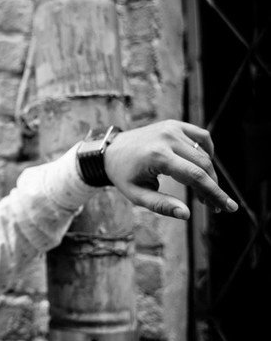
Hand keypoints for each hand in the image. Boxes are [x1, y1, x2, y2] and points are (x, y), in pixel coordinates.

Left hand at [104, 120, 237, 219]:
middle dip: (213, 188)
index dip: (215, 193)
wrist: (110, 150)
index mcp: (158, 156)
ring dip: (209, 174)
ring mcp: (172, 129)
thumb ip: (161, 205)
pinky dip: (207, 151)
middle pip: (203, 166)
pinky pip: (201, 136)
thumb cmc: (123, 175)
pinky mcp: (174, 125)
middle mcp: (168, 139)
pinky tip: (203, 166)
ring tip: (203, 193)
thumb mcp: (137, 194)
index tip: (230, 208)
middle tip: (213, 207)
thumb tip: (186, 214)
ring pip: (203, 154)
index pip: (196, 177)